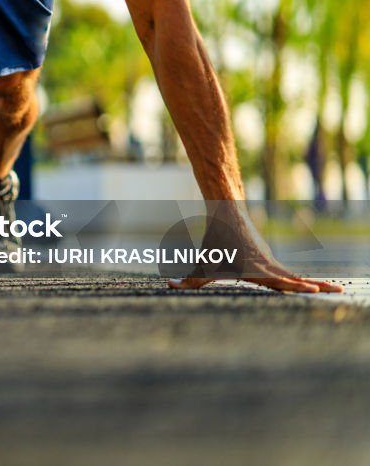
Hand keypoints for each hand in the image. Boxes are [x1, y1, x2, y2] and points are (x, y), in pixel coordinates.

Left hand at [168, 205, 342, 293]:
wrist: (228, 216)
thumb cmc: (214, 243)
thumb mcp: (201, 265)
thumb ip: (188, 280)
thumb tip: (169, 287)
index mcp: (255, 268)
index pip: (277, 279)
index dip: (291, 284)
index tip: (308, 287)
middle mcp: (268, 266)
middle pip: (293, 279)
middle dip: (313, 287)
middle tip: (335, 292)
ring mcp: (273, 264)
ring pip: (297, 277)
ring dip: (317, 285)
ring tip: (340, 292)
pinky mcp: (273, 263)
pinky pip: (292, 275)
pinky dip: (308, 282)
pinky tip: (323, 288)